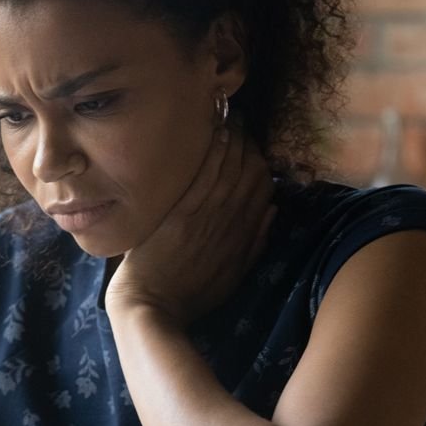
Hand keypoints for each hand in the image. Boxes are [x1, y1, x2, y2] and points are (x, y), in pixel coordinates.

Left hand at [105, 119, 275, 328]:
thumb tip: (273, 210)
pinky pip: (202, 179)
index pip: (263, 191)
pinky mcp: (180, 216)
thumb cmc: (189, 293)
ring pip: (229, 173)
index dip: (262, 165)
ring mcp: (205, 219)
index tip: (256, 146)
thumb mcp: (233, 274)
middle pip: (249, 176)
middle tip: (245, 124)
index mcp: (242, 237)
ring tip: (232, 119)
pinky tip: (217, 135)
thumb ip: (255, 242)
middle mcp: (228, 224)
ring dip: (233, 143)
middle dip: (250, 147)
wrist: (152, 305)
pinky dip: (212, 155)